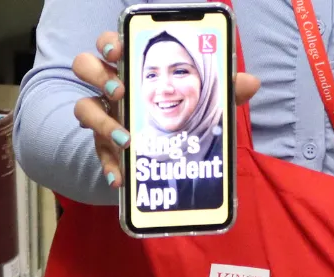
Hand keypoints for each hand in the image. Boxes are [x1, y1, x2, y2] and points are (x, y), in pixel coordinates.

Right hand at [72, 31, 261, 188]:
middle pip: (85, 66)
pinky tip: (120, 178)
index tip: (119, 51)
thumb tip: (251, 82)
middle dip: (98, 74)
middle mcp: (110, 86)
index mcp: (131, 65)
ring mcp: (102, 114)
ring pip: (83, 108)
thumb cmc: (177, 110)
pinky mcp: (102, 145)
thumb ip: (223, 89)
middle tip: (120, 90)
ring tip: (125, 137)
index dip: (109, 43)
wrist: (162, 149)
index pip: (109, 43)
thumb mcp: (201, 99)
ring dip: (100, 120)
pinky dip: (109, 165)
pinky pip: (98, 153)